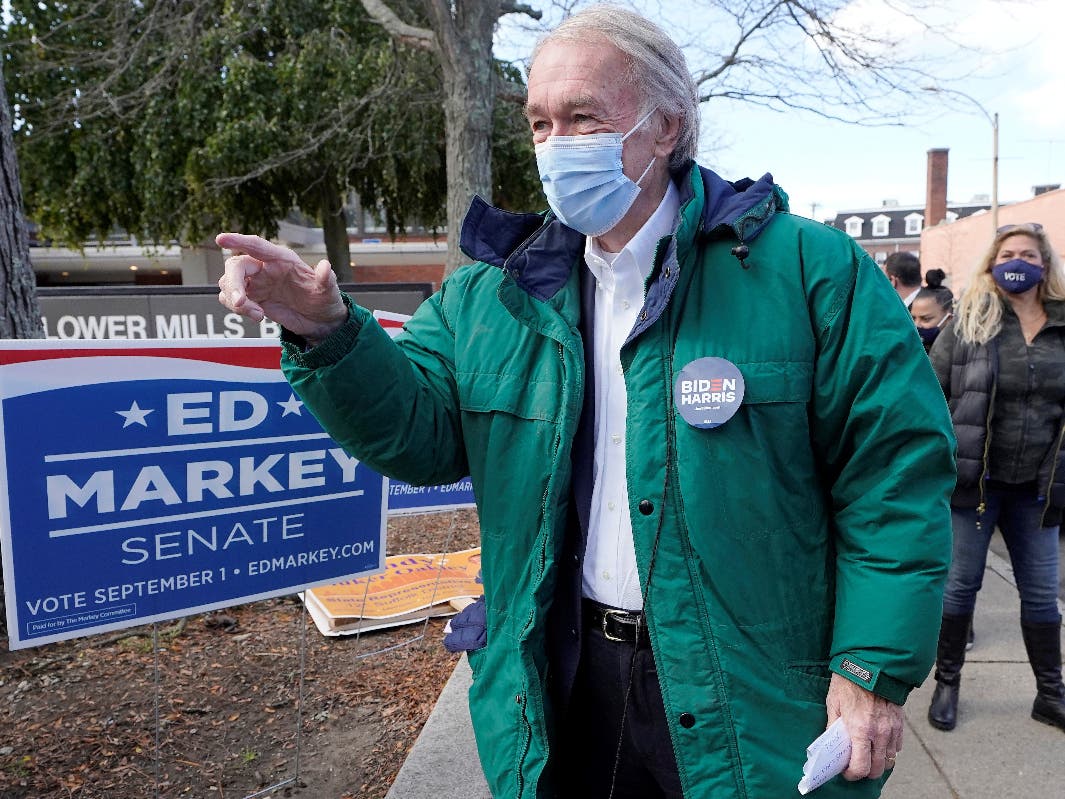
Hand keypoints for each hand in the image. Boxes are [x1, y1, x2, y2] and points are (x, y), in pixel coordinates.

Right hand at [215, 232, 347, 342]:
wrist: (320, 321)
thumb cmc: (324, 300)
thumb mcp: (329, 291)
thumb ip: (326, 279)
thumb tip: (325, 266)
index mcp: (281, 259)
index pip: (256, 246)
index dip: (238, 240)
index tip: (221, 239)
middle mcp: (265, 268)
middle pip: (235, 266)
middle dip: (233, 284)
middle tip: (240, 303)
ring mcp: (256, 283)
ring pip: (228, 283)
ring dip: (236, 301)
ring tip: (258, 315)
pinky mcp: (252, 298)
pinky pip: (230, 298)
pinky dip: (237, 309)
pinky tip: (258, 316)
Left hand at [825, 672, 903, 780]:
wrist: (869, 665)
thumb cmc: (848, 683)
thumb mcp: (833, 704)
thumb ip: (833, 727)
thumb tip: (831, 745)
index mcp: (860, 730)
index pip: (861, 767)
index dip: (852, 774)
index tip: (846, 771)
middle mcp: (879, 733)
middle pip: (878, 769)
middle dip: (866, 772)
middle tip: (856, 766)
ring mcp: (892, 729)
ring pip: (890, 760)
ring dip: (879, 762)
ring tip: (867, 755)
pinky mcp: (900, 723)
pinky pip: (897, 747)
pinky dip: (889, 750)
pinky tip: (878, 743)